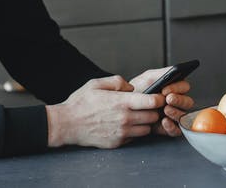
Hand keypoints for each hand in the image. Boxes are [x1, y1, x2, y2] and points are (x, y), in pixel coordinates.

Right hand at [45, 75, 162, 148]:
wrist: (66, 124)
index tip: (157, 96)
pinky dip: (134, 132)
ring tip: (135, 116)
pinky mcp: (118, 143)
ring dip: (145, 123)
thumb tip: (131, 87)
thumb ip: (118, 82)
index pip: (152, 101)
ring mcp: (122, 132)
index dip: (158, 98)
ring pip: (146, 129)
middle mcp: (125, 118)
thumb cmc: (80, 103)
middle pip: (153, 116)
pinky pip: (135, 138)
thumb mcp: (96, 83)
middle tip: (146, 106)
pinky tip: (126, 125)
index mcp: (122, 102)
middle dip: (153, 111)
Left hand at [130, 67, 195, 136]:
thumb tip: (174, 70)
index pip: (184, 86)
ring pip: (184, 116)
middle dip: (179, 100)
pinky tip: (164, 122)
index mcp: (174, 88)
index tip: (166, 89)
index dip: (178, 87)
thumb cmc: (139, 92)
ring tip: (166, 110)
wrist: (127, 109)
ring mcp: (174, 115)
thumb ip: (161, 73)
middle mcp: (177, 102)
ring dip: (176, 112)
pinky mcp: (169, 128)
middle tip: (168, 99)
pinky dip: (172, 127)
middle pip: (188, 102)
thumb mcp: (148, 78)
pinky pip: (176, 130)